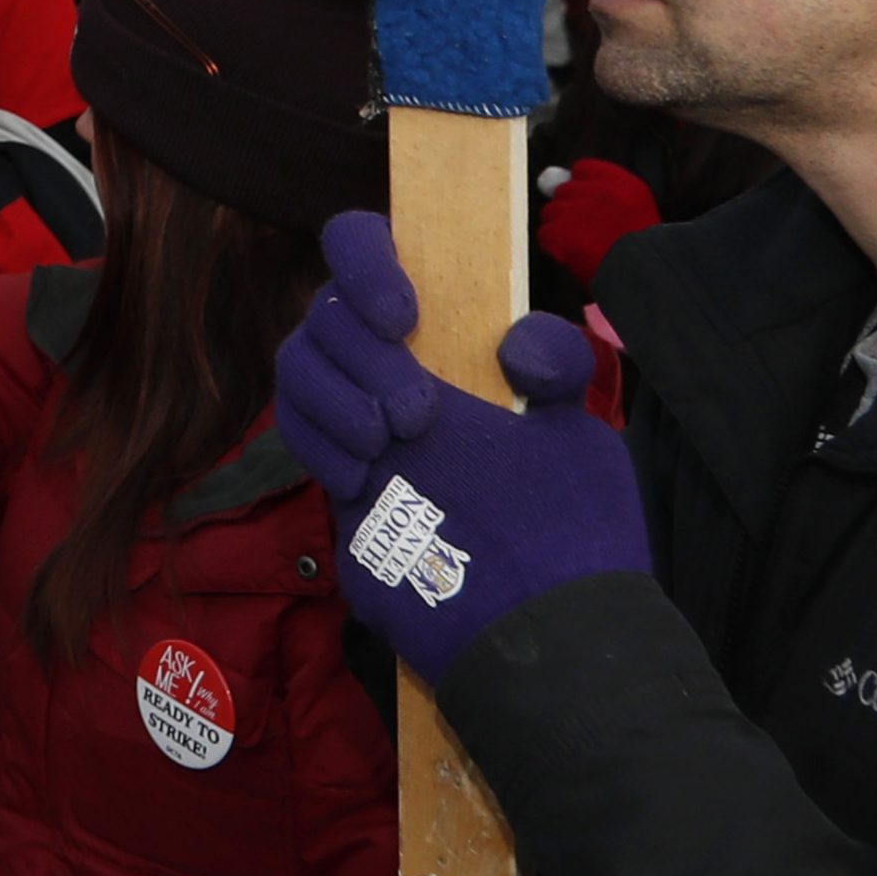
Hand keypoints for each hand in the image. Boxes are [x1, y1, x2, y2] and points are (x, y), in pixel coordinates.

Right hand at [267, 213, 647, 688]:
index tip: (406, 315)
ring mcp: (357, 418)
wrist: (543, 627)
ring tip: (390, 442)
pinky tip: (366, 478)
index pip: (366, 249)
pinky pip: (299, 436)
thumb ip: (558, 366)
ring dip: (334, 396)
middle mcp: (390, 362)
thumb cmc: (569, 525)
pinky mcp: (339, 474)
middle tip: (419, 413)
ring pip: (296, 367)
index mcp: (444, 331)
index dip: (366, 261)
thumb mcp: (580, 432)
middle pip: (326, 314)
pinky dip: (323, 447)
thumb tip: (513, 344)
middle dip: (361, 354)